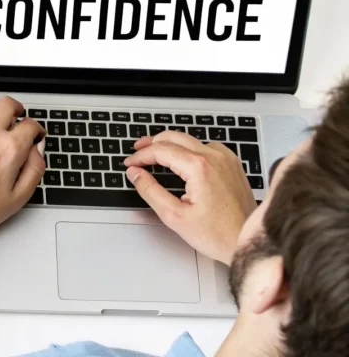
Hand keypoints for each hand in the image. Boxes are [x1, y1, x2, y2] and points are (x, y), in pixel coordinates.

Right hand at [125, 132, 257, 264]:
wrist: (248, 241)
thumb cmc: (217, 234)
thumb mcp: (174, 215)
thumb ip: (150, 190)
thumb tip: (135, 174)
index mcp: (199, 167)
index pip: (161, 150)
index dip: (141, 155)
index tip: (130, 164)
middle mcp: (215, 157)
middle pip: (174, 137)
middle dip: (152, 143)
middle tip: (137, 151)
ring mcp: (226, 159)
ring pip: (190, 139)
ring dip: (170, 143)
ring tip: (155, 153)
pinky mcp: (233, 165)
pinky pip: (206, 147)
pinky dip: (189, 148)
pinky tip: (182, 159)